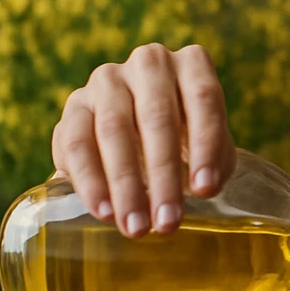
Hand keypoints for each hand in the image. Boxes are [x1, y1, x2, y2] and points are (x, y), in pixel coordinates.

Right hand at [52, 43, 235, 237]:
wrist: (141, 136)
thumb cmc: (189, 143)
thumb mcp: (212, 150)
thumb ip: (215, 164)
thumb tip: (202, 188)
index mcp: (191, 64)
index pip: (203, 98)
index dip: (206, 145)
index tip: (205, 191)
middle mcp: (148, 63)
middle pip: (156, 117)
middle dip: (163, 176)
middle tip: (168, 222)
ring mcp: (107, 80)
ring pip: (113, 130)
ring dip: (125, 184)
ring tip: (136, 227)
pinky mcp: (74, 105)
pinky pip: (76, 141)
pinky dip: (90, 180)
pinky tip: (104, 211)